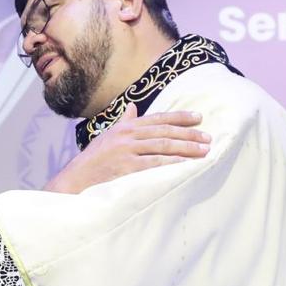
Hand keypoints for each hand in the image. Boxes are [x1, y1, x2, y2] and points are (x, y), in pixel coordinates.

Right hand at [44, 106, 208, 193]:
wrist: (77, 178)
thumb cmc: (94, 159)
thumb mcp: (108, 136)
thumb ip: (124, 122)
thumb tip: (134, 107)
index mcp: (125, 127)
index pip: (158, 118)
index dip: (180, 117)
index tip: (199, 117)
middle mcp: (127, 136)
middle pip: (164, 131)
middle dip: (189, 134)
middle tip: (208, 138)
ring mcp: (126, 151)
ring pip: (162, 145)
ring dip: (186, 148)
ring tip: (204, 151)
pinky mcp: (126, 167)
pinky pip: (154, 163)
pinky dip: (172, 163)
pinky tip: (186, 165)